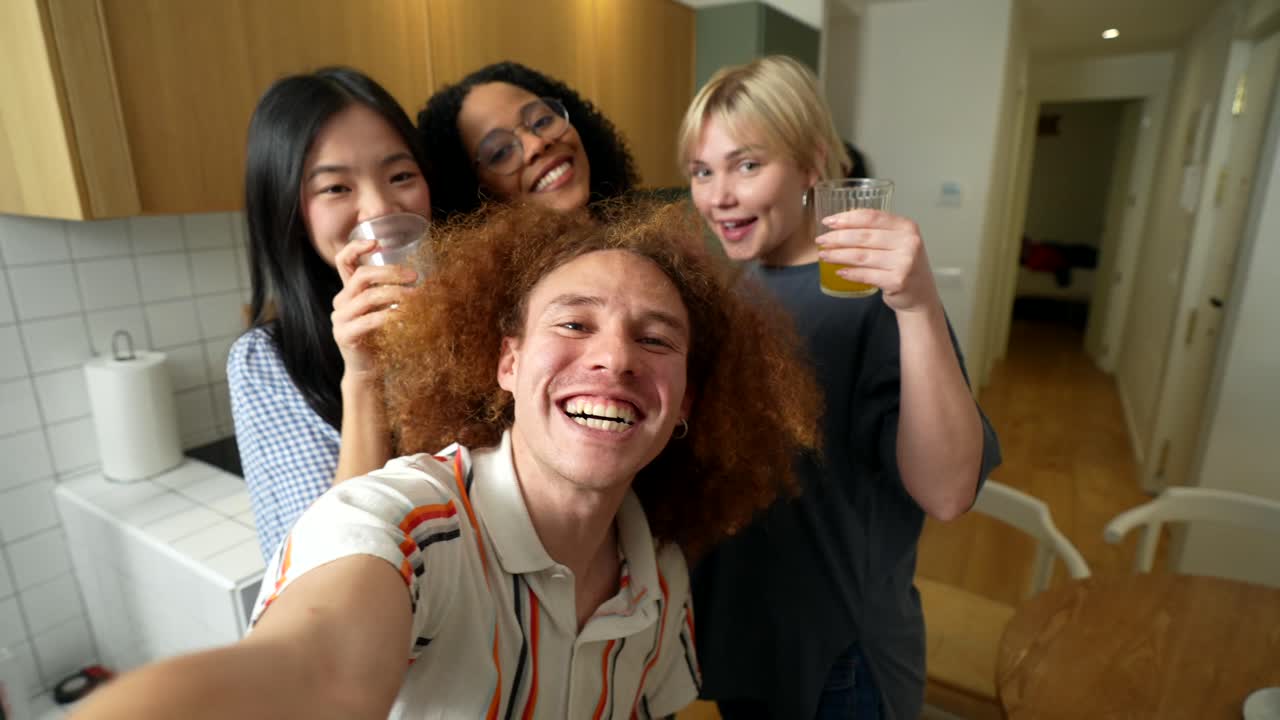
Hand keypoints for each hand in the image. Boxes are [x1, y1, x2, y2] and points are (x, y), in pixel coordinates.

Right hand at [331, 239, 418, 379]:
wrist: (369, 370)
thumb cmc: (382, 337)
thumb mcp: (387, 310)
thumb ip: (395, 295)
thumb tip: (427, 280)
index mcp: (349, 291)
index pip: (344, 262)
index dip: (357, 248)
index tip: (377, 242)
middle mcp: (341, 302)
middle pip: (362, 276)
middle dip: (390, 272)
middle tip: (414, 276)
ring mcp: (340, 319)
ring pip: (368, 297)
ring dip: (395, 294)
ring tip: (417, 298)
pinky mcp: (345, 335)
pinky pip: (369, 320)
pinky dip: (390, 316)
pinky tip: (406, 317)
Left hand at [815, 208, 941, 313]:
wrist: (921, 296)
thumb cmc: (904, 266)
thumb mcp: (897, 242)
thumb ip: (877, 231)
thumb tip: (840, 225)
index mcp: (907, 227)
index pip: (872, 217)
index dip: (847, 218)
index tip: (828, 221)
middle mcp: (908, 242)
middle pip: (864, 236)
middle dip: (837, 237)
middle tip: (821, 240)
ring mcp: (904, 262)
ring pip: (862, 256)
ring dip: (838, 255)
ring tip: (824, 255)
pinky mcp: (897, 281)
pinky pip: (866, 275)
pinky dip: (850, 273)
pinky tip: (839, 271)